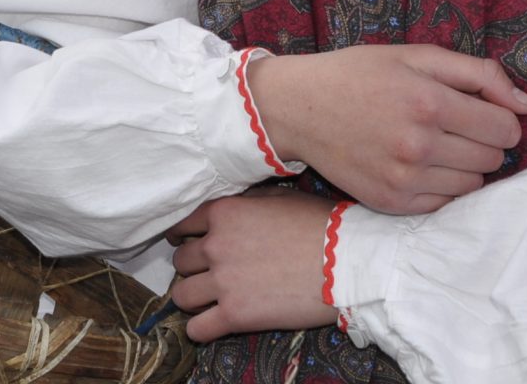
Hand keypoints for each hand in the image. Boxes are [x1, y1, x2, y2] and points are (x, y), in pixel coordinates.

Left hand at [166, 189, 337, 341]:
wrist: (345, 263)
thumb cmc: (319, 225)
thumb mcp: (279, 197)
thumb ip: (247, 201)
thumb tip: (235, 204)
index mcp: (224, 214)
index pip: (183, 225)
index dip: (185, 236)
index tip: (189, 243)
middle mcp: (216, 245)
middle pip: (181, 261)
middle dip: (193, 267)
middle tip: (209, 273)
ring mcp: (223, 282)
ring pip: (181, 295)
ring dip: (191, 297)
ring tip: (207, 300)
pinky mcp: (235, 315)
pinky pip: (197, 328)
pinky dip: (199, 329)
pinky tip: (210, 325)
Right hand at [248, 45, 526, 213]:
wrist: (297, 107)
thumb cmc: (359, 73)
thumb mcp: (415, 55)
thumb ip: (478, 73)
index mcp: (429, 102)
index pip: (505, 128)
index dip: (499, 117)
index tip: (477, 110)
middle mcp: (419, 145)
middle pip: (494, 158)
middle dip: (482, 140)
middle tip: (450, 124)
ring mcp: (405, 180)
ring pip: (474, 185)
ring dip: (464, 165)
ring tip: (432, 143)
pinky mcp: (393, 204)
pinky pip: (446, 204)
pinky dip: (441, 186)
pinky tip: (417, 164)